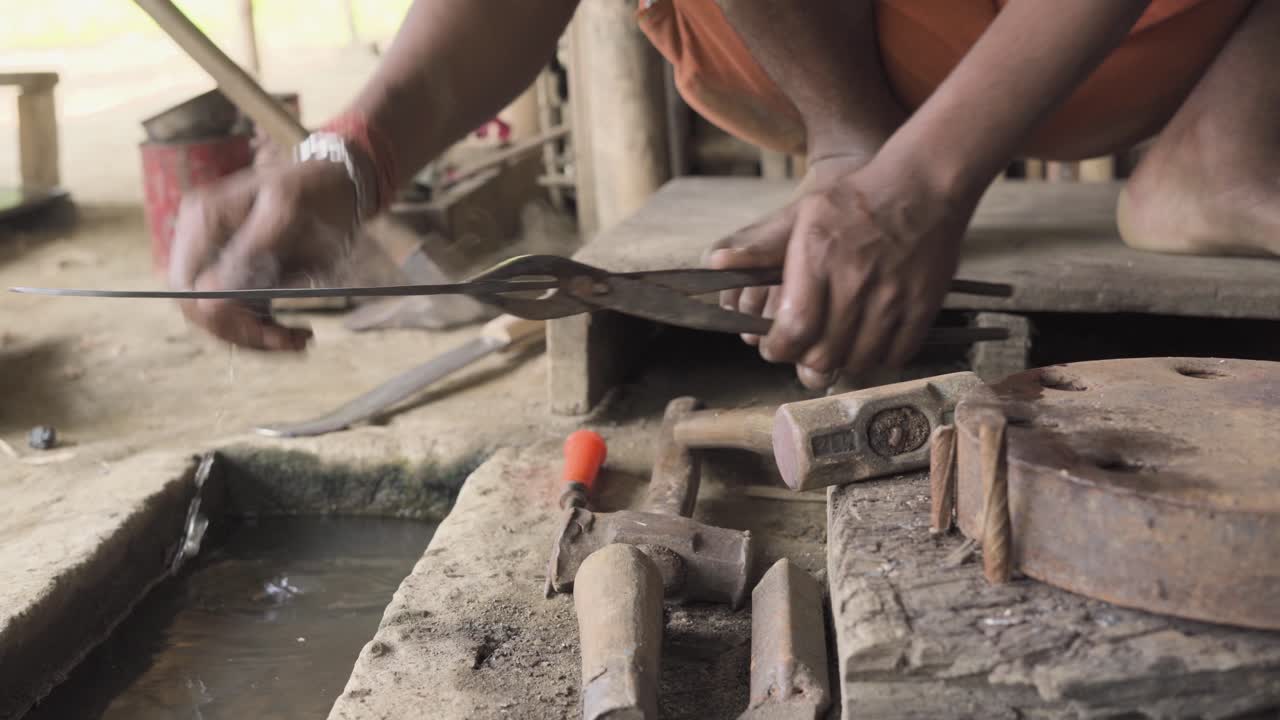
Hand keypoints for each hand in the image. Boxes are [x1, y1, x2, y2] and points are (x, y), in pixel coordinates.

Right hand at [168, 160, 358, 350]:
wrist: (337, 181)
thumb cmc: (314, 190)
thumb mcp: (286, 215)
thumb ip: (250, 253)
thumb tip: (208, 298)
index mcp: (203, 221)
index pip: (187, 289)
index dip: (220, 320)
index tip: (268, 333)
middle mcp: (201, 240)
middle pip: (201, 308)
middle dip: (244, 334)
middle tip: (294, 341)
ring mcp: (217, 256)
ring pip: (220, 317)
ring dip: (258, 337)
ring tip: (302, 338)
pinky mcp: (238, 271)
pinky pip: (239, 311)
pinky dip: (266, 328)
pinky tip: (296, 331)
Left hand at [707, 154, 977, 388]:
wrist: (924, 185)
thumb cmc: (856, 200)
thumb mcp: (801, 214)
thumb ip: (761, 249)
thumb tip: (716, 263)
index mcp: (818, 260)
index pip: (792, 331)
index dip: (777, 349)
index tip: (774, 345)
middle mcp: (854, 284)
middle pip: (822, 357)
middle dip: (804, 361)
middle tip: (802, 350)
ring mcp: (892, 299)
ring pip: (857, 362)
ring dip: (841, 363)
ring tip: (834, 346)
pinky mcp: (922, 308)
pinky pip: (895, 357)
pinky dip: (878, 358)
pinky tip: (868, 341)